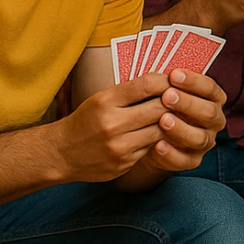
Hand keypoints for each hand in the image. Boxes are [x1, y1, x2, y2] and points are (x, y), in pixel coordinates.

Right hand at [55, 74, 173, 181]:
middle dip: (173, 102)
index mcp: (105, 102)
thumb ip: (130, 92)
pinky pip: (150, 148)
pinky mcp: (124, 164)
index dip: (165, 81)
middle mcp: (112, 124)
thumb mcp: (101, 99)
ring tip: (174, 115)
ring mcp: (119, 147)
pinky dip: (156, 139)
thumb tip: (165, 81)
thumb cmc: (86, 120)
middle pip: (158, 108)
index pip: (146, 85)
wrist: (61, 153)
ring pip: (160, 130)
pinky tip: (158, 134)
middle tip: (182, 98)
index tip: (174, 80)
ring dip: (169, 122)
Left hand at [139, 68, 226, 172]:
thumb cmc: (162, 106)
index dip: (194, 82)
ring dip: (182, 129)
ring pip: (200, 138)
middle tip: (167, 96)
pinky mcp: (192, 160)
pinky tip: (157, 144)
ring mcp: (205, 142)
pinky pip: (185, 160)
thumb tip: (158, 73)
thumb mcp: (167, 92)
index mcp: (213, 99)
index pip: (210, 88)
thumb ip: (168, 84)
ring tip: (163, 120)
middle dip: (188, 104)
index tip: (174, 75)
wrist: (153, 136)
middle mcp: (214, 120)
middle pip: (209, 113)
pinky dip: (172, 153)